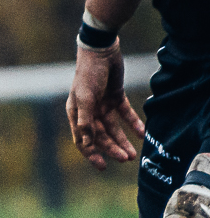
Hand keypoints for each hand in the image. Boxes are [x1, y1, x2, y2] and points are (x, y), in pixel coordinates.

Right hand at [66, 42, 143, 170]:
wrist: (101, 51)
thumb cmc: (88, 74)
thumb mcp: (86, 98)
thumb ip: (85, 120)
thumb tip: (87, 143)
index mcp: (76, 115)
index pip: (82, 141)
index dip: (92, 154)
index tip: (103, 166)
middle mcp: (88, 113)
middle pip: (101, 136)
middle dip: (112, 148)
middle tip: (126, 159)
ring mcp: (102, 105)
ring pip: (113, 128)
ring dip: (122, 140)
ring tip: (133, 153)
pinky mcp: (115, 97)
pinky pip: (125, 114)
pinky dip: (132, 123)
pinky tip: (141, 133)